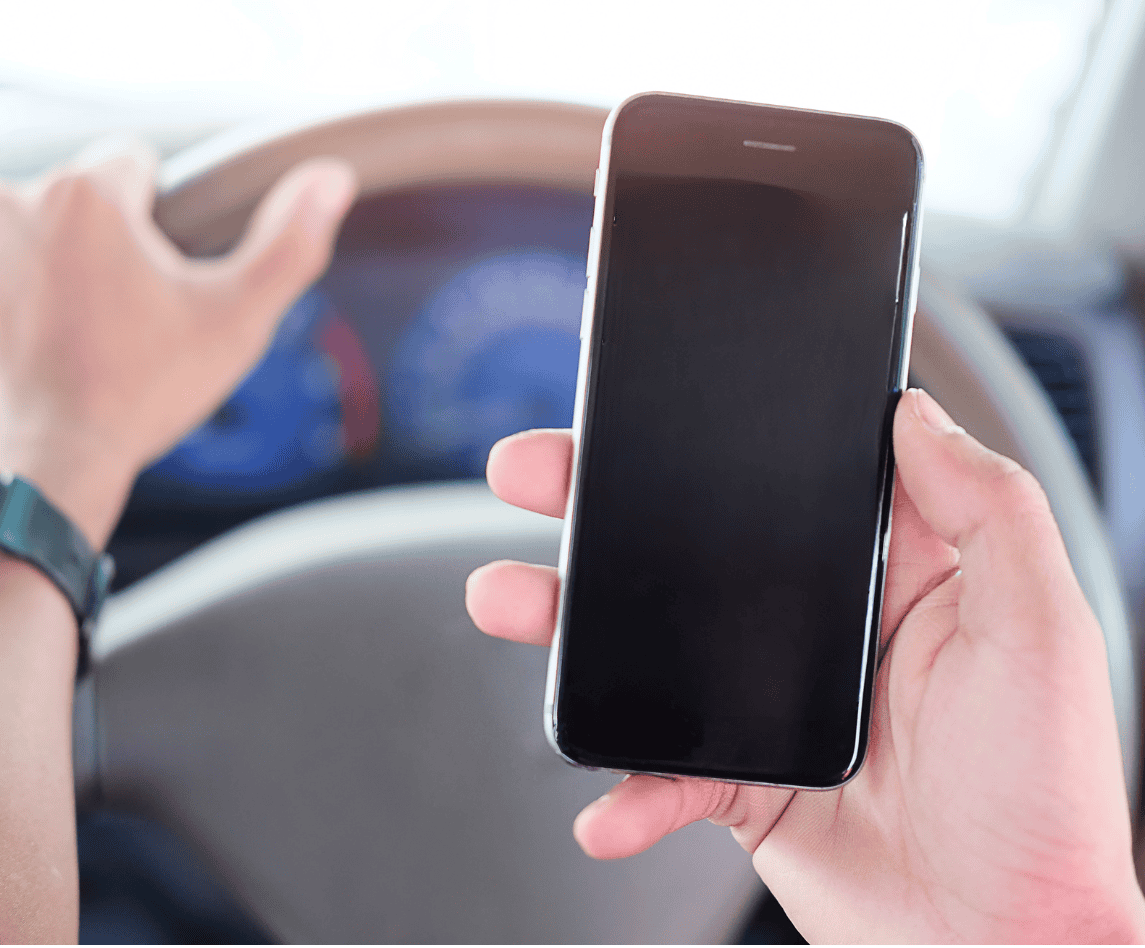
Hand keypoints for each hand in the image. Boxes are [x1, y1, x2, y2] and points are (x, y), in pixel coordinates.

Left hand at [0, 142, 356, 547]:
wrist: (55, 456)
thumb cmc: (143, 390)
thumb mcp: (238, 319)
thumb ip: (290, 243)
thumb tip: (332, 178)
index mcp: (91, 195)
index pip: (138, 161)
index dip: (164, 220)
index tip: (160, 278)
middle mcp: (17, 199)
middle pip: (87, 195)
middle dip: (111, 241)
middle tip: (127, 315)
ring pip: (45, 225)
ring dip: (66, 261)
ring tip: (86, 328)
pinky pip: (13, 259)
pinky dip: (28, 286)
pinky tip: (48, 333)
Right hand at [466, 389, 1144, 941]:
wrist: (1001, 945)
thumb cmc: (1043, 799)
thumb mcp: (1041, 630)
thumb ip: (991, 512)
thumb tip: (915, 415)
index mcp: (885, 574)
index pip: (781, 480)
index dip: (711, 437)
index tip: (645, 402)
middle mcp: (813, 628)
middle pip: (688, 548)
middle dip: (599, 506)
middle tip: (535, 472)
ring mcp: (764, 703)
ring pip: (645, 646)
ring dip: (566, 623)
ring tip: (508, 598)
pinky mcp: (737, 778)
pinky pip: (658, 769)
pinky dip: (624, 787)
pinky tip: (608, 803)